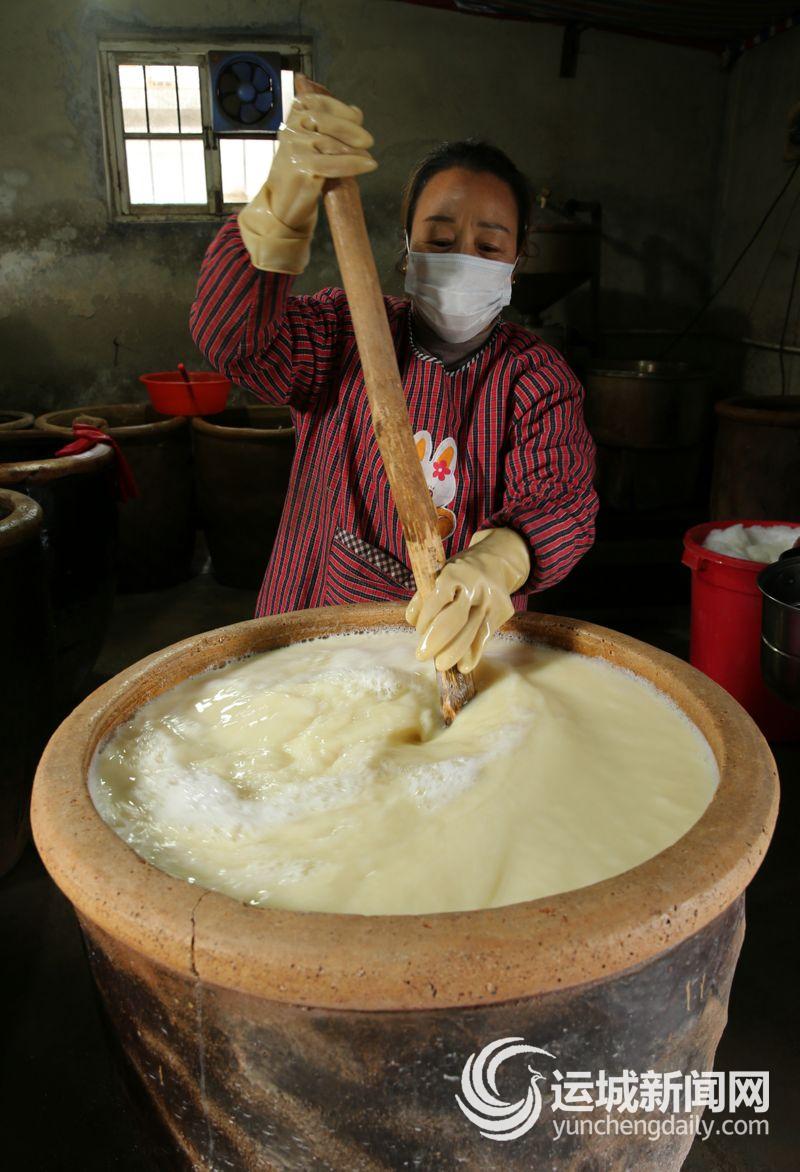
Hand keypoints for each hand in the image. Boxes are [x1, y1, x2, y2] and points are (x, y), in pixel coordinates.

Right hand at [238, 80, 376, 273]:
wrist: (282, 203)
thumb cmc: (300, 172)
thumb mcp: (311, 143)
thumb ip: (330, 126)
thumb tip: (356, 112)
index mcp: (293, 117)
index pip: (319, 103)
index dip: (341, 109)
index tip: (357, 118)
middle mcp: (291, 128)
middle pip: (327, 122)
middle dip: (351, 130)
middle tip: (369, 141)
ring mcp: (295, 147)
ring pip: (332, 144)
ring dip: (355, 151)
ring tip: (368, 158)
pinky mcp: (302, 166)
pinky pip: (335, 163)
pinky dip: (355, 164)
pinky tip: (369, 165)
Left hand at [406, 528, 529, 672]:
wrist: (495, 563)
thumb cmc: (458, 574)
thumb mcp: (438, 575)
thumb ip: (424, 597)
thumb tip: (412, 621)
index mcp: (454, 574)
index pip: (438, 599)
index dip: (426, 618)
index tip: (419, 631)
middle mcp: (475, 587)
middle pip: (455, 618)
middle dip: (437, 640)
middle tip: (421, 655)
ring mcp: (491, 600)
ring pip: (472, 631)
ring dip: (454, 651)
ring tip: (441, 665)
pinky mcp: (501, 612)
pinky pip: (485, 636)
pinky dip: (474, 653)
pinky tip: (464, 666)